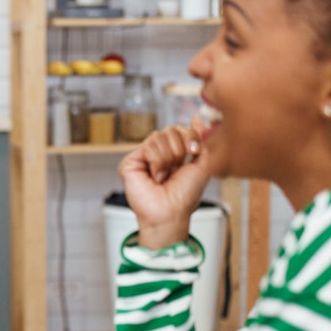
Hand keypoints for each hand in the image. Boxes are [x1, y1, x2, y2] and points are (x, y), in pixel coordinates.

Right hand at [118, 115, 212, 249]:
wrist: (172, 212)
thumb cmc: (185, 195)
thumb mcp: (201, 164)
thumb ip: (198, 140)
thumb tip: (196, 118)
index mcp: (172, 153)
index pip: (179, 129)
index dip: (189, 136)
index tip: (194, 151)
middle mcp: (156, 153)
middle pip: (170, 129)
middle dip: (179, 150)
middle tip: (175, 169)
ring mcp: (142, 157)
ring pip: (159, 136)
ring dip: (168, 159)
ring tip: (164, 176)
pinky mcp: (130, 162)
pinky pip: (148, 146)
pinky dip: (157, 162)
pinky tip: (154, 176)